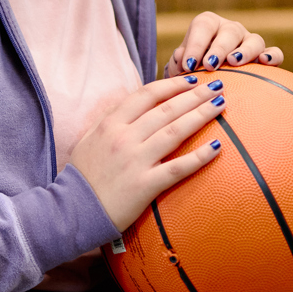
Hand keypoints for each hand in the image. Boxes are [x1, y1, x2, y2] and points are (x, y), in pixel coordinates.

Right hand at [68, 75, 227, 229]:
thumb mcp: (89, 140)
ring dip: (201, 115)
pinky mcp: (145, 185)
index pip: (147, 95)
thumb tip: (130, 104)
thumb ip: (109, 120)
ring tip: (220, 105)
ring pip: (175, 131)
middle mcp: (124, 138)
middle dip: (195, 95)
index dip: (172, 85)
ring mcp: (135, 161)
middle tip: (218, 86)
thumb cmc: (82, 176)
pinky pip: (177, 167)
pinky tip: (216, 147)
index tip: (192, 80)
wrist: (72, 211)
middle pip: (167, 109)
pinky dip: (198, 157)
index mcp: (111, 124)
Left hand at [162, 11, 282, 77]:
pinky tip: (264, 63)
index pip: (203, 27)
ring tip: (234, 62)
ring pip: (254, 40)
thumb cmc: (190, 73)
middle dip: (219, 48)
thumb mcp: (179, 67)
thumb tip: (182, 57)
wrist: (206, 84)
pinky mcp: (265, 56)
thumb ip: (178, 62)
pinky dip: (272, 56)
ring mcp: (249, 42)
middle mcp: (230, 30)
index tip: (188, 65)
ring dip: (245, 51)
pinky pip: (274, 53)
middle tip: (210, 65)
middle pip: (229, 32)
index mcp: (207, 25)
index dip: (195, 44)